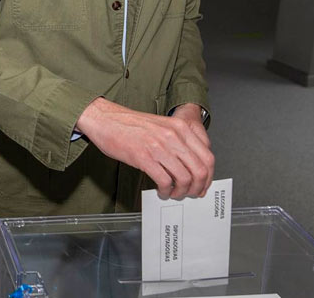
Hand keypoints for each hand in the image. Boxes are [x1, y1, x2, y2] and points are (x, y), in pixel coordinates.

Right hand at [76, 98, 213, 199]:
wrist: (105, 119)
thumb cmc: (129, 124)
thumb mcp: (161, 127)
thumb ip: (178, 142)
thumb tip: (190, 166)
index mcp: (180, 128)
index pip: (207, 157)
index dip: (208, 176)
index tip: (202, 185)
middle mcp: (173, 136)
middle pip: (199, 170)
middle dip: (197, 187)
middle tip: (190, 193)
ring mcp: (159, 147)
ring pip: (184, 178)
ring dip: (181, 191)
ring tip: (173, 193)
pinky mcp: (144, 157)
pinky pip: (164, 181)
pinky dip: (165, 190)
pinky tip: (161, 191)